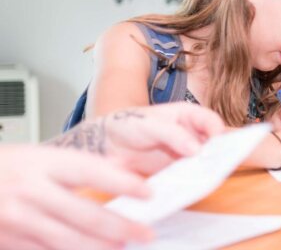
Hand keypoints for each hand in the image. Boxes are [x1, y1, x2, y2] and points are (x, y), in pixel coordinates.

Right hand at [0, 145, 151, 249]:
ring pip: (68, 240)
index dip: (122, 183)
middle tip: (145, 233)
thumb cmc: (5, 168)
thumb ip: (81, 165)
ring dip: (100, 247)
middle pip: (84, 213)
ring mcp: (18, 220)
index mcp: (42, 163)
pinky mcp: (9, 243)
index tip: (148, 192)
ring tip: (123, 247)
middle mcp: (31, 191)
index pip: (91, 172)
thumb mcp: (41, 156)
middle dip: (120, 226)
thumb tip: (123, 168)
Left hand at [54, 102, 225, 174]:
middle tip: (223, 168)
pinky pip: (190, 178)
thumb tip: (197, 149)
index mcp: (189, 116)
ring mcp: (185, 156)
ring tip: (210, 181)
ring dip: (210, 172)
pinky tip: (194, 189)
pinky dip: (194, 184)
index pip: (213, 123)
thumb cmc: (127, 124)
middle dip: (223, 156)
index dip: (219, 134)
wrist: (104, 145)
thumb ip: (173, 134)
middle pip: (216, 145)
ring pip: (206, 163)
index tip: (218, 149)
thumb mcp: (149, 124)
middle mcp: (192, 136)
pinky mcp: (176, 173)